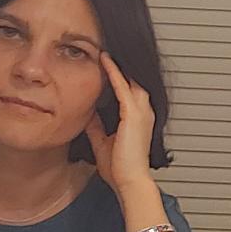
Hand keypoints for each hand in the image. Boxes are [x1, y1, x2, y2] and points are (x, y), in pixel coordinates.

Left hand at [82, 53, 158, 198]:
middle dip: (122, 66)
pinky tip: (104, 61)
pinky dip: (113, 72)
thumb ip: (97, 126)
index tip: (108, 65)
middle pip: (134, 81)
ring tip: (106, 51)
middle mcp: (143, 113)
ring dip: (118, 65)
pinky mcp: (132, 114)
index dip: (120, 77)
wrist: (129, 181)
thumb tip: (87, 114)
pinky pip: (122, 87)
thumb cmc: (120, 168)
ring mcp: (140, 112)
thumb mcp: (103, 142)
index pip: (130, 91)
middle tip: (109, 51)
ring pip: (130, 79)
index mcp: (138, 120)